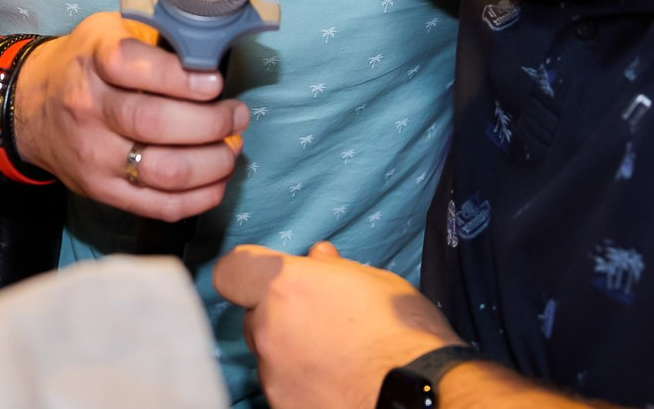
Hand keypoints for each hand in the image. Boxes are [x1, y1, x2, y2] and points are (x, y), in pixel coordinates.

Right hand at [12, 12, 247, 220]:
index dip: (181, 77)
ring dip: (212, 163)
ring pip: (162, 171)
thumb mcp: (110, 29)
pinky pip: (156, 205)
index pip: (132, 66)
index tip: (215, 82)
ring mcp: (94, 156)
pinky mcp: (100, 191)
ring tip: (233, 146)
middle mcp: (90, 109)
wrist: (31, 106)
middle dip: (211, 123)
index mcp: (94, 60)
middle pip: (155, 124)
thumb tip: (215, 44)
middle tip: (238, 115)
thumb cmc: (87, 62)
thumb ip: (156, 33)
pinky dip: (198, 198)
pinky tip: (218, 180)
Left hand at [214, 242, 459, 408]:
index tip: (268, 275)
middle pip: (255, 316)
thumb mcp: (375, 282)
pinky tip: (336, 379)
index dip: (248, 271)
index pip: (232, 271)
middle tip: (319, 316)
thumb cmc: (403, 333)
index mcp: (286, 287)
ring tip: (336, 353)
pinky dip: (302, 382)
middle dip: (279, 314)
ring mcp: (273, 376)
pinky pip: (283, 386)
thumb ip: (334, 270)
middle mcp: (269, 331)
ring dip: (292, 349)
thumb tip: (318, 258)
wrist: (421, 395)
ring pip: (269, 354)